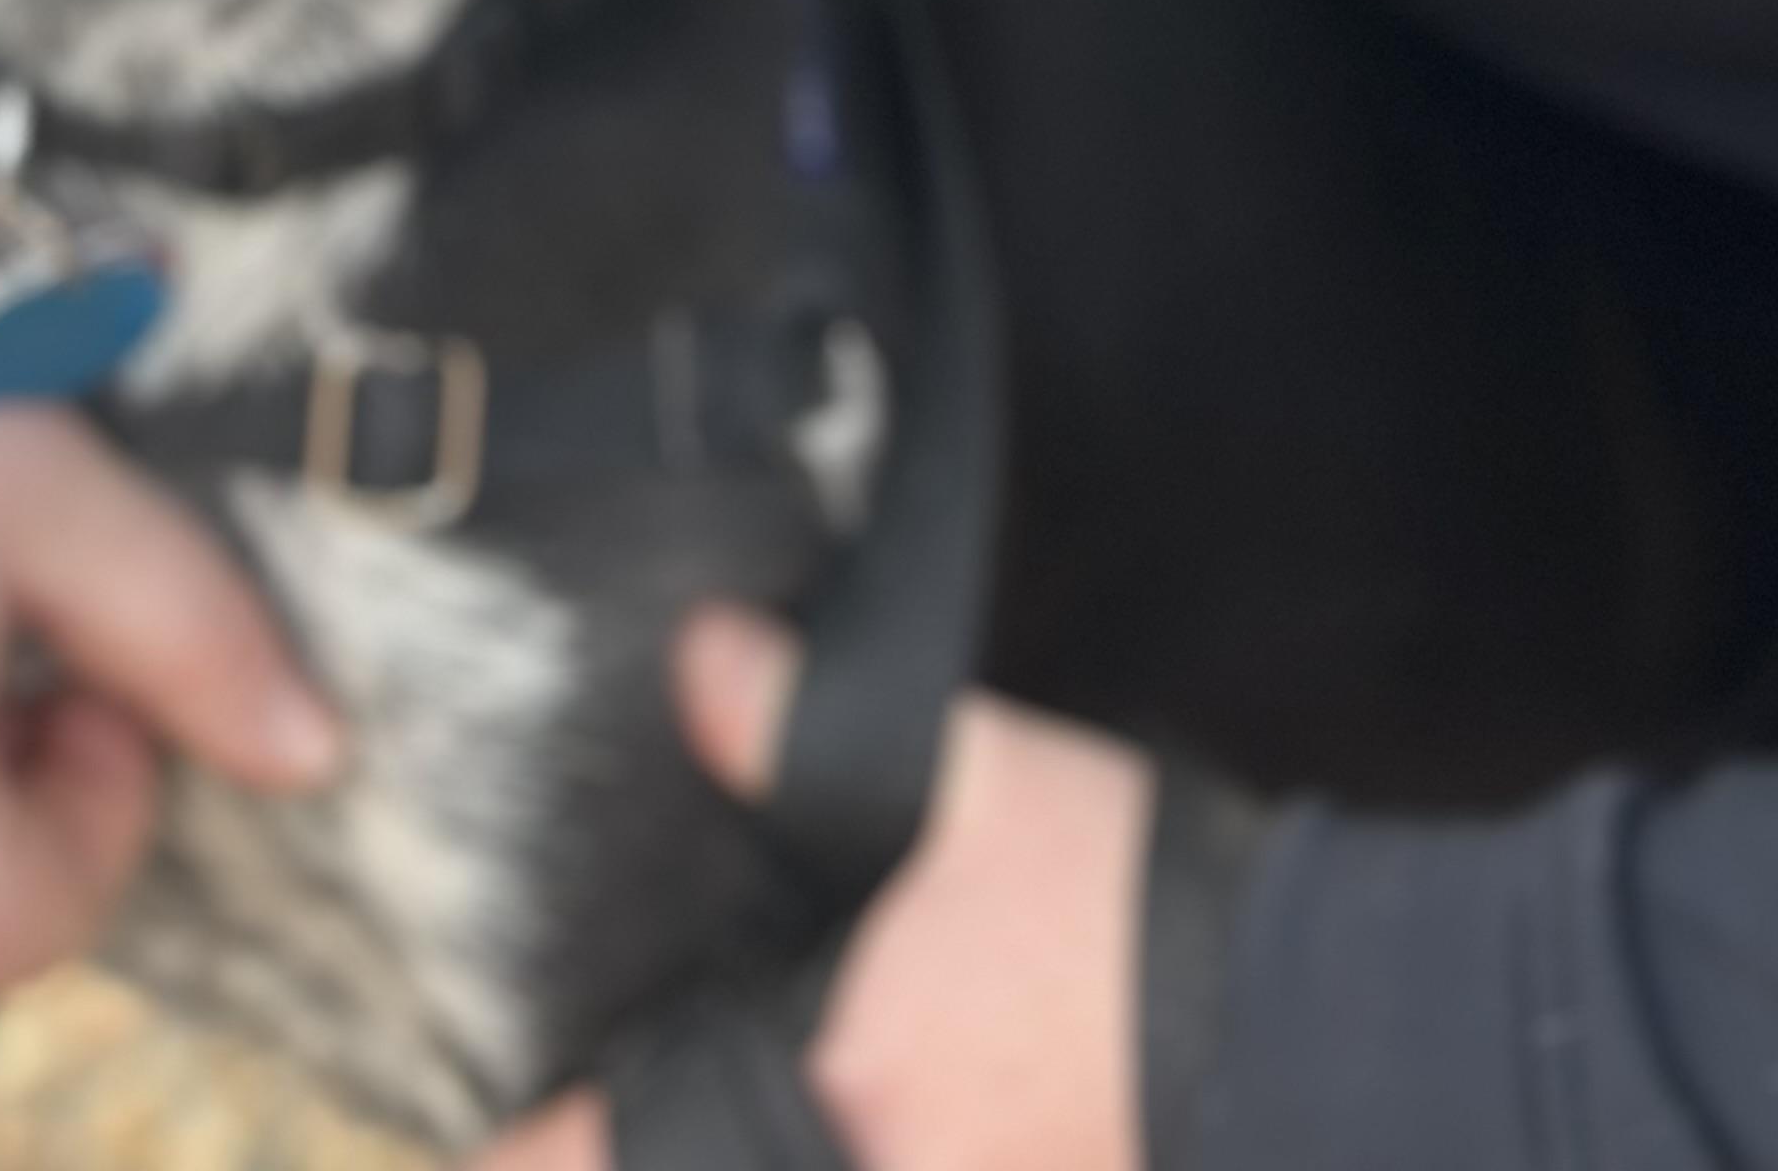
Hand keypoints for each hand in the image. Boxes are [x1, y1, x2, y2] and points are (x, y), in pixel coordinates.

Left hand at [484, 611, 1149, 1170]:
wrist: (1298, 1018)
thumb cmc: (1126, 911)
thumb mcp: (962, 781)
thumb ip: (800, 726)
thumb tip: (698, 657)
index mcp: (822, 1098)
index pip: (585, 1165)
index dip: (515, 1158)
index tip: (479, 1145)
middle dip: (626, 1155)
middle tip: (575, 1122)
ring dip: (737, 1150)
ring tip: (702, 1114)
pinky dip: (840, 1149)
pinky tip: (830, 1115)